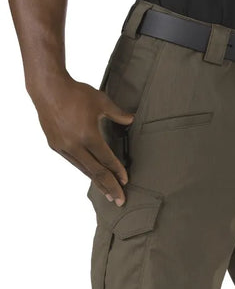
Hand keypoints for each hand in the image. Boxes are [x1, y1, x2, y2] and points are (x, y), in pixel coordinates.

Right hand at [32, 74, 133, 205]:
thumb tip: (132, 120)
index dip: (118, 172)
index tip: (126, 181)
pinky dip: (86, 171)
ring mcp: (63, 147)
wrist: (47, 87)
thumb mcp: (101, 101)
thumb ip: (118, 114)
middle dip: (110, 187)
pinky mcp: (56, 146)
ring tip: (109, 194)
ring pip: (84, 170)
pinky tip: (93, 177)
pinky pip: (74, 163)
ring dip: (97, 182)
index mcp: (88, 136)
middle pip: (96, 172)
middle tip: (120, 201)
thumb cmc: (76, 93)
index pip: (106, 160)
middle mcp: (74, 145)